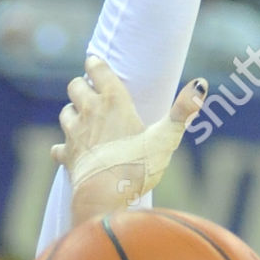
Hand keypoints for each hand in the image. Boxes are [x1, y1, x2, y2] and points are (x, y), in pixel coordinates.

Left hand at [54, 55, 203, 217]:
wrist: (104, 197)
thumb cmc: (137, 166)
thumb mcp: (165, 138)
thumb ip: (182, 112)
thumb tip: (200, 85)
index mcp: (112, 102)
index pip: (97, 70)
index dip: (96, 64)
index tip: (95, 61)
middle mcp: (89, 113)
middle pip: (75, 87)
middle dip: (82, 87)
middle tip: (92, 92)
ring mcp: (74, 135)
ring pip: (65, 113)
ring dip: (72, 113)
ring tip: (84, 119)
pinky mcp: (66, 157)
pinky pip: (58, 148)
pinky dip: (63, 148)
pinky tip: (70, 152)